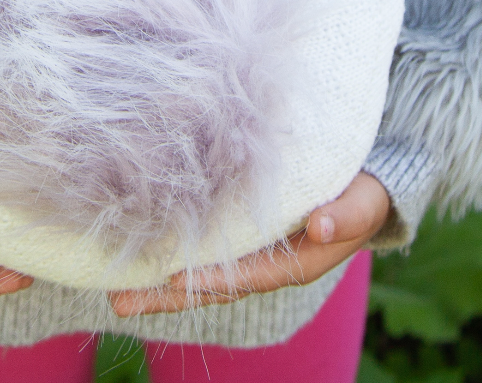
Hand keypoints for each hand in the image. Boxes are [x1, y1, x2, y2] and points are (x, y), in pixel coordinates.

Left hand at [107, 172, 389, 316]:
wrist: (366, 182)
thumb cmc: (365, 193)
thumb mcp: (365, 203)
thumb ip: (347, 215)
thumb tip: (321, 227)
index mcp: (293, 263)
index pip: (242, 277)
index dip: (208, 278)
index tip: (172, 281)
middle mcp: (265, 263)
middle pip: (210, 285)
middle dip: (165, 294)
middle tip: (119, 298)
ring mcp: (249, 250)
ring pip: (200, 270)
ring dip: (159, 280)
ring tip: (115, 287)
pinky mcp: (238, 228)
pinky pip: (202, 245)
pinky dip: (173, 251)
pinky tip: (139, 248)